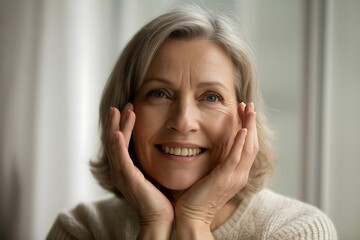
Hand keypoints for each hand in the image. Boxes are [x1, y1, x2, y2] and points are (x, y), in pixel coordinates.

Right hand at [106, 104, 173, 238]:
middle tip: (122, 106)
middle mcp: (120, 170)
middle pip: (114, 141)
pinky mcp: (128, 179)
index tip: (130, 110)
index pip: (121, 143)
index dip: (123, 126)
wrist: (161, 219)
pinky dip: (118, 145)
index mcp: (126, 169)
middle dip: (118, 121)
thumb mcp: (154, 175)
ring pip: (115, 145)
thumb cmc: (160, 199)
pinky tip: (117, 132)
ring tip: (120, 110)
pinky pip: (120, 159)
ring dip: (117, 126)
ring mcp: (122, 174)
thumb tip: (161, 148)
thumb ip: (152, 162)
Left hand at [174, 102, 257, 237]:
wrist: (192, 216)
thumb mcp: (210, 175)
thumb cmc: (196, 196)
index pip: (248, 146)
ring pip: (248, 147)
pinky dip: (240, 143)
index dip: (248, 128)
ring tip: (248, 110)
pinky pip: (236, 158)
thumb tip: (213, 146)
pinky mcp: (224, 179)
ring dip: (249, 127)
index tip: (244, 112)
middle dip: (251, 123)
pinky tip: (242, 130)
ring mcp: (234, 177)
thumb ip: (216, 162)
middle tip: (248, 105)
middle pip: (252, 144)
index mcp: (237, 174)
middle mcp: (240, 175)